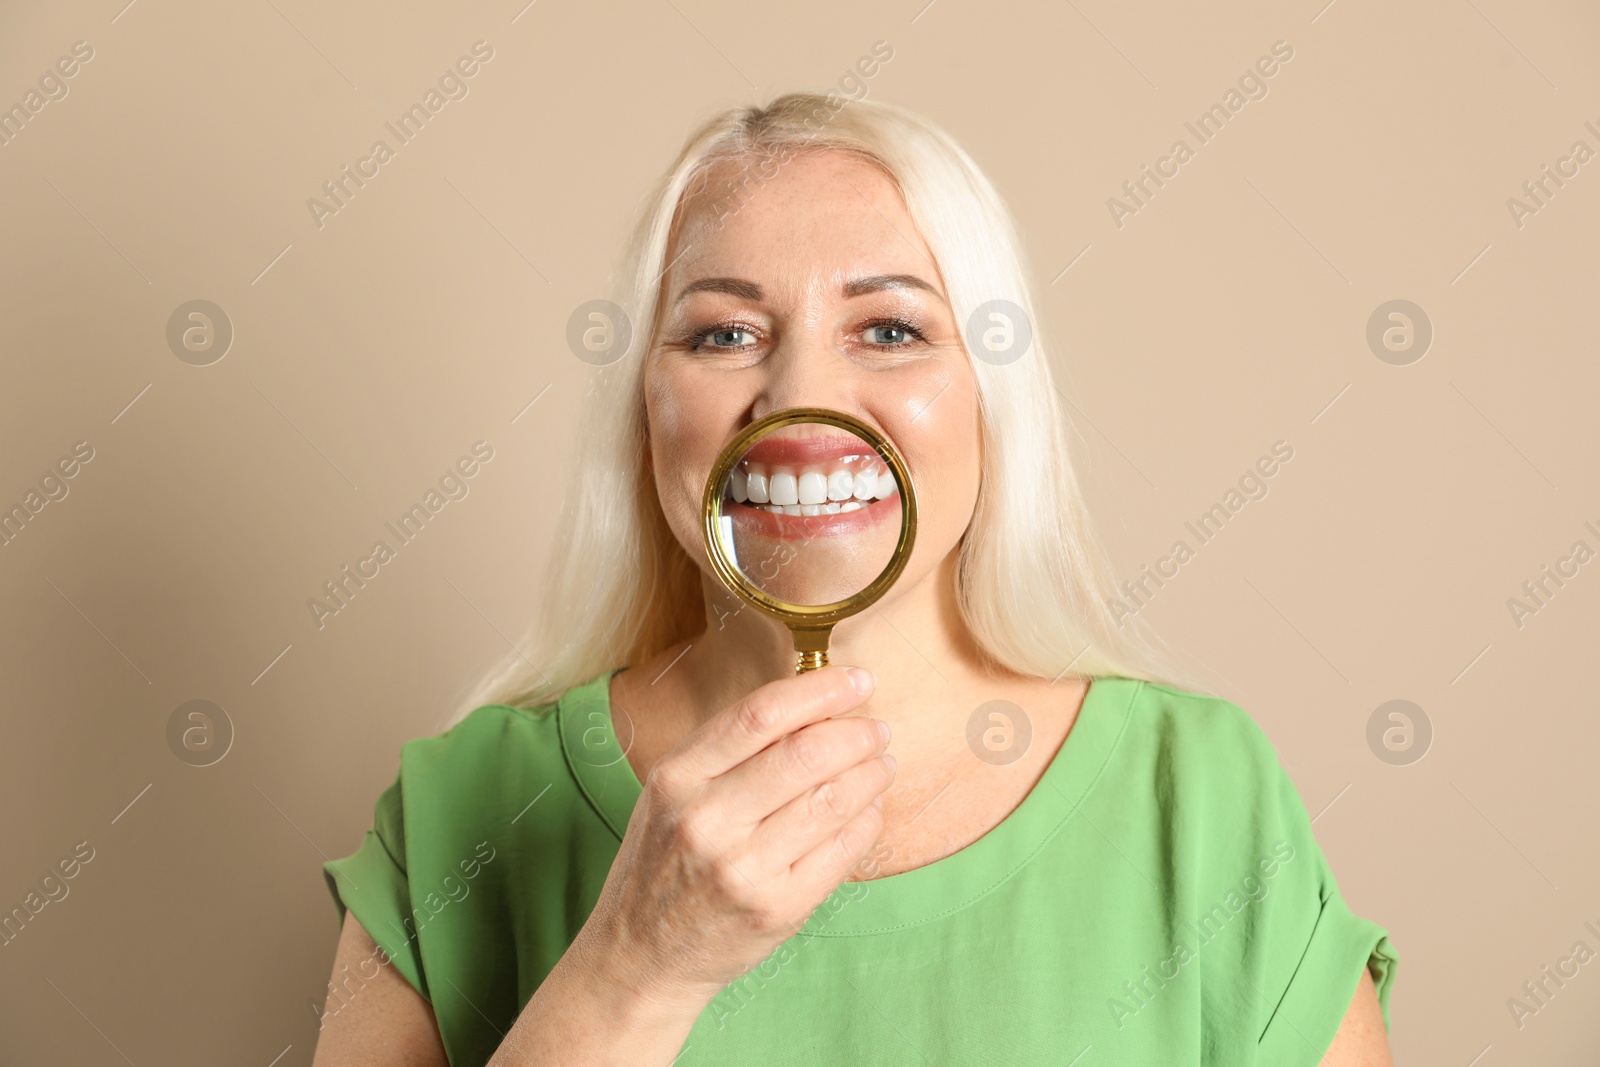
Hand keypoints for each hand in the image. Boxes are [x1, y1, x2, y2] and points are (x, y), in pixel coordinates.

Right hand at [580, 664, 894, 1009]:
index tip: (857, 680)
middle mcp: (707, 821)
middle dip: (857, 733)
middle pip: (806, 754)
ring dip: (871, 774)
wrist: (639, 954)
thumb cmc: (664, 860)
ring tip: (880, 764)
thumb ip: (731, 749)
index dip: (819, 690)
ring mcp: (743, 869)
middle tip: (876, 729)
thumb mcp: (673, 792)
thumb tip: (814, 703)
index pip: (760, 715)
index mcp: (677, 777)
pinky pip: (843, 851)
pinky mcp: (777, 909)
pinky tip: (868, 808)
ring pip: (833, 800)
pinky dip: (867, 820)